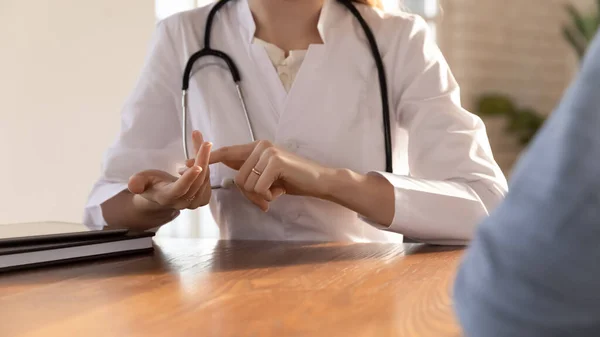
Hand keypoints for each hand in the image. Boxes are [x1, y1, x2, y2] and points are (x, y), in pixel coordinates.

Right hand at [128, 130, 211, 210]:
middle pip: (197, 180)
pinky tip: (202, 150)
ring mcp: (196, 201)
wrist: (162, 196)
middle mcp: (183, 202)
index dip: (189, 178)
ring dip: (204, 157)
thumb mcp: (141, 180)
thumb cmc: (151, 184)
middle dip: (202, 159)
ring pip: (205, 176)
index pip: (180, 189)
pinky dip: (207, 162)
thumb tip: (133, 185)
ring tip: (200, 140)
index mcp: (168, 197)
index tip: (198, 166)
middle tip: (205, 142)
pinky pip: (208, 177)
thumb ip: (137, 182)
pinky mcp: (204, 196)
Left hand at [209, 140, 331, 209]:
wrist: (319, 181)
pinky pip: (258, 187)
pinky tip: (281, 190)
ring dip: (260, 196)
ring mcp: (267, 152)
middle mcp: (260, 146)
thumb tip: (236, 182)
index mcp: (256, 148)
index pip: (226, 153)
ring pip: (246, 184)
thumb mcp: (268, 177)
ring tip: (276, 191)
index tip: (184, 163)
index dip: (206, 159)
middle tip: (267, 198)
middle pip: (237, 178)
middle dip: (250, 195)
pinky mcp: (274, 161)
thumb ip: (251, 175)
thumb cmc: (293, 180)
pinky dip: (268, 195)